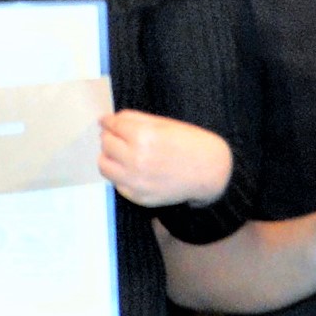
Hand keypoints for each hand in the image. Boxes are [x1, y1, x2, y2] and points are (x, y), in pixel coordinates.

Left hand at [99, 110, 231, 207]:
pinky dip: (120, 175)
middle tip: (119, 136)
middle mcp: (136, 159)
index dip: (108, 121)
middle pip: (105, 144)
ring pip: (104, 166)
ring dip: (110, 157)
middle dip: (110, 137)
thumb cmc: (191, 144)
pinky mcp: (138, 196)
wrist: (212, 172)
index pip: (112, 125)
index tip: (107, 121)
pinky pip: (117, 183)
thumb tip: (109, 120)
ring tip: (122, 154)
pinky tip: (134, 169)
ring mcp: (136, 181)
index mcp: (143, 136)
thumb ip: (135, 119)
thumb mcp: (164, 123)